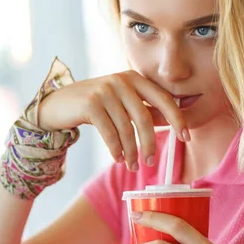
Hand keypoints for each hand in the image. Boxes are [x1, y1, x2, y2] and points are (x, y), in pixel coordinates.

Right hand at [38, 70, 189, 170]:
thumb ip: (144, 109)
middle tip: (151, 162)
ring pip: (126, 128)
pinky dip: (116, 149)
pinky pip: (109, 133)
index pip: (163, 98)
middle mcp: (121, 80)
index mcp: (134, 78)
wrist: (58, 104)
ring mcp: (105, 90)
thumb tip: (173, 123)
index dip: (177, 119)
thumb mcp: (122, 103)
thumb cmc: (95, 105)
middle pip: (144, 117)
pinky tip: (118, 158)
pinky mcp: (90, 103)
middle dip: (150, 143)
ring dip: (131, 151)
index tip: (186, 137)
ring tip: (132, 165)